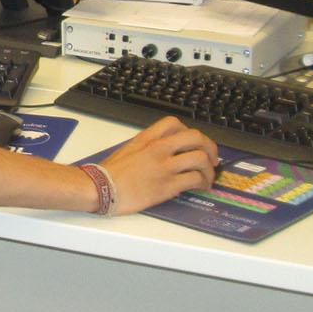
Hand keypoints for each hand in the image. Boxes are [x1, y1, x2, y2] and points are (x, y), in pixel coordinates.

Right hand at [97, 116, 217, 214]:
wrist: (100, 188)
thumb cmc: (108, 173)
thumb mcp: (128, 150)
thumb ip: (147, 147)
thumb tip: (163, 154)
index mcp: (147, 139)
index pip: (175, 123)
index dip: (189, 131)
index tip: (193, 143)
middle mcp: (158, 149)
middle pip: (196, 137)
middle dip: (210, 147)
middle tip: (212, 158)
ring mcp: (164, 167)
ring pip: (200, 159)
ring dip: (209, 168)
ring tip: (208, 177)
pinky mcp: (167, 186)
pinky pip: (194, 179)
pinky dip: (203, 182)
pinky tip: (202, 186)